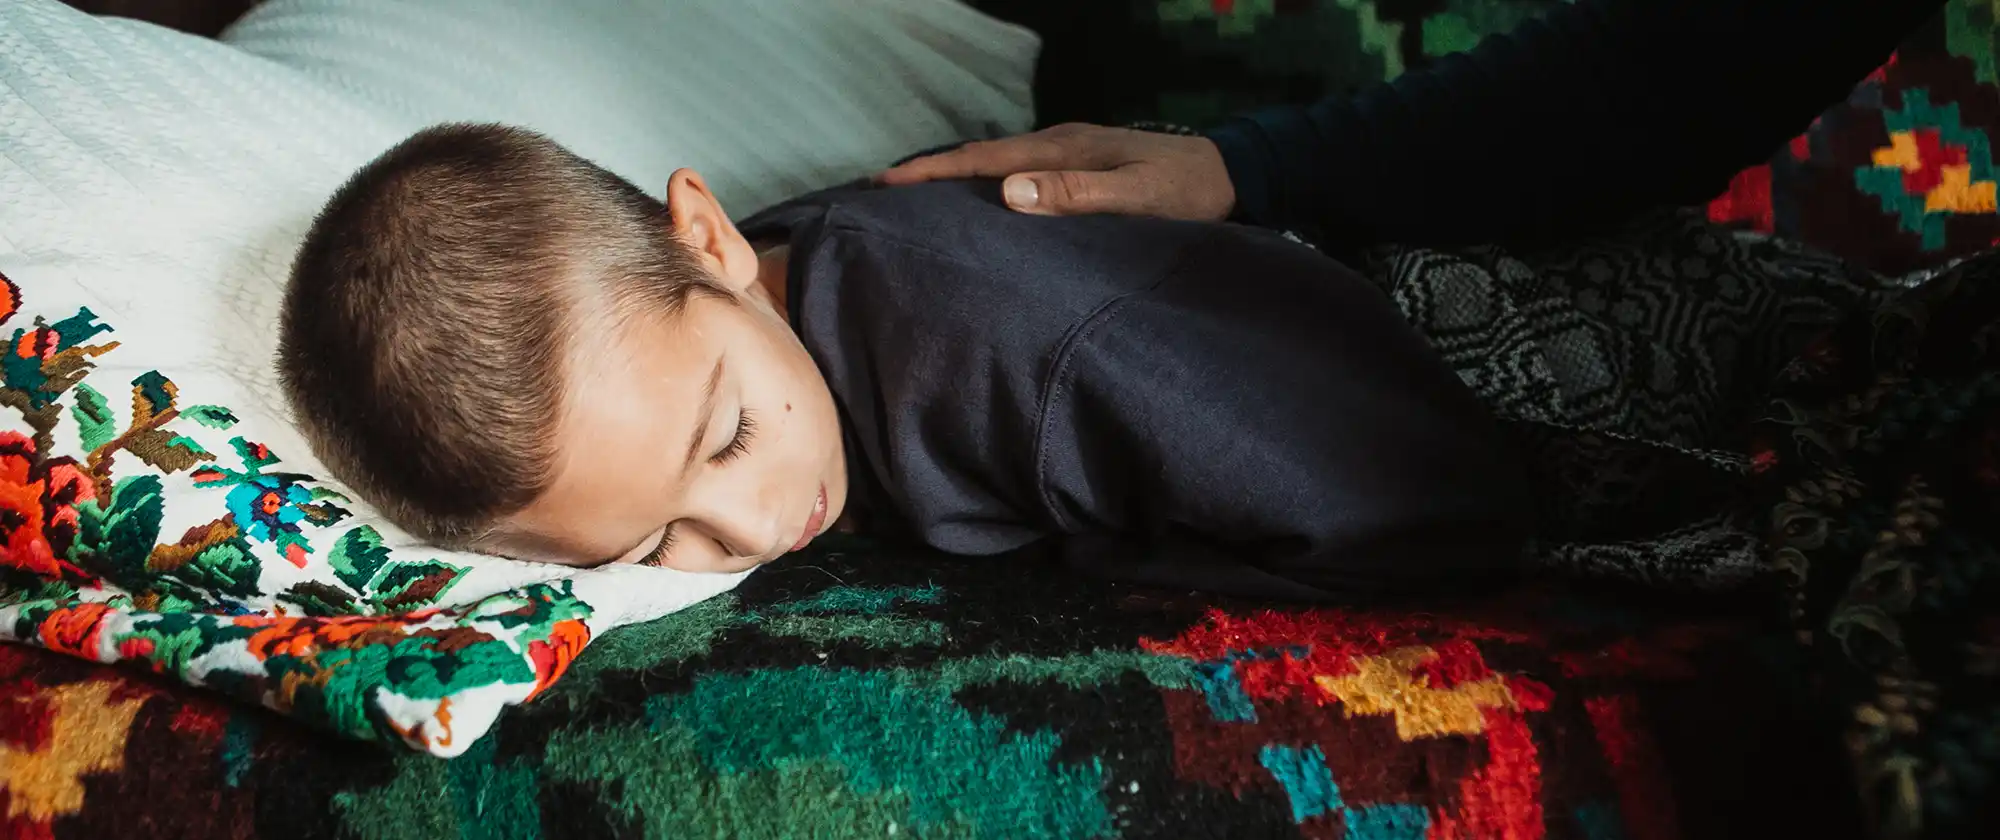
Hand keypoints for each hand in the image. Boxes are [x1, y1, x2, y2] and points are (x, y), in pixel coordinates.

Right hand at [876, 123, 1235, 220]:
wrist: (1228, 173)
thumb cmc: (1186, 192)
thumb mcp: (1136, 196)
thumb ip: (1076, 195)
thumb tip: (1008, 192)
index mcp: (1061, 150)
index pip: (983, 162)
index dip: (932, 173)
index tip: (884, 185)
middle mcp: (1057, 144)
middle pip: (979, 158)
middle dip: (929, 173)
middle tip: (879, 193)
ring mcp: (1066, 152)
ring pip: (996, 165)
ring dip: (955, 179)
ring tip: (914, 199)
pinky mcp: (1077, 165)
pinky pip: (1017, 172)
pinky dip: (985, 183)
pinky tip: (977, 201)